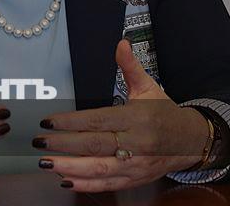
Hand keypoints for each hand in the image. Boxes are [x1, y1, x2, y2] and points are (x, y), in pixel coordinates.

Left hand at [32, 38, 208, 191]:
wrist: (191, 141)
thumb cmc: (164, 112)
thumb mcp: (148, 87)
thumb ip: (130, 67)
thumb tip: (120, 43)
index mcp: (136, 118)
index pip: (97, 120)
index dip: (71, 122)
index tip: (48, 121)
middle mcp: (136, 143)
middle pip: (94, 145)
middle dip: (63, 145)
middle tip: (38, 142)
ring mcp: (135, 164)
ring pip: (98, 169)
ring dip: (69, 168)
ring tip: (46, 163)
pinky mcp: (135, 179)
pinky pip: (107, 184)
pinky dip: (86, 185)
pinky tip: (65, 180)